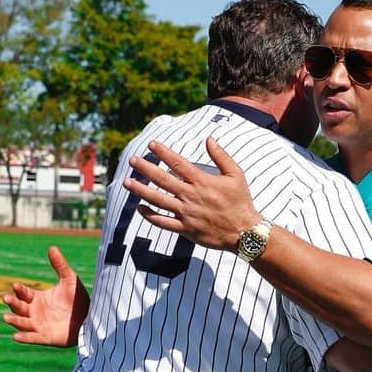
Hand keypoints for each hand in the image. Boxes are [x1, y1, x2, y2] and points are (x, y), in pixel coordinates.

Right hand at [3, 246, 88, 346]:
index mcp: (37, 298)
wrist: (91, 318)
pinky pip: (32, 338)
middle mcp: (35, 312)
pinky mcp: (45, 337)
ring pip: (22, 323)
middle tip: (6, 298)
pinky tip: (16, 336)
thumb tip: (52, 247)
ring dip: (14, 320)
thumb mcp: (70, 280)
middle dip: (12, 303)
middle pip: (19, 307)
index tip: (15, 285)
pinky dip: (24, 338)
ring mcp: (39, 325)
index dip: (19, 290)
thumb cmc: (79, 300)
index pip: (23, 293)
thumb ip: (60, 265)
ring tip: (6, 317)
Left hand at [122, 137, 258, 250]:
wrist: (244, 232)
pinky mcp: (185, 229)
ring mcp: (186, 214)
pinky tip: (140, 208)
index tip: (152, 144)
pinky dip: (150, 215)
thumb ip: (221, 156)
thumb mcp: (236, 175)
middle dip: (145, 168)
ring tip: (127, 182)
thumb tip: (209, 138)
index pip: (178, 163)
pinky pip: (163, 222)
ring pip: (158, 200)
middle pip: (162, 179)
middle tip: (132, 160)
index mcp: (202, 181)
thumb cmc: (241, 202)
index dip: (163, 153)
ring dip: (140, 190)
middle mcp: (191, 196)